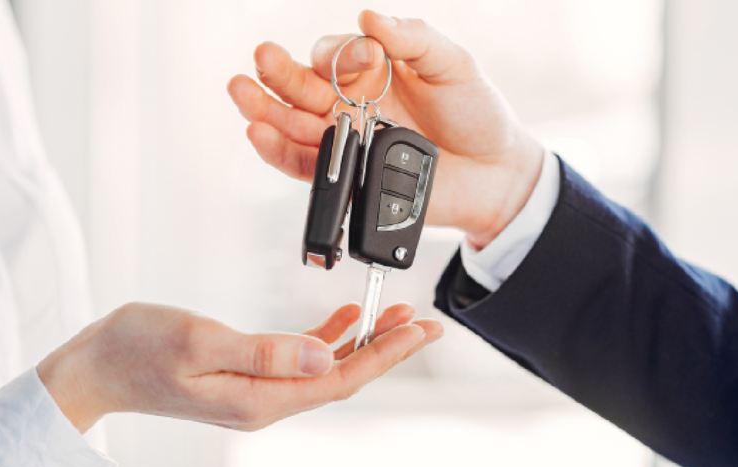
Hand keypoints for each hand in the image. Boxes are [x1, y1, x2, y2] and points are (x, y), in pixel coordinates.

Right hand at [37, 302, 440, 432]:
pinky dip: (328, 338)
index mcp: (259, 398)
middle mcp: (265, 401)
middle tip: (427, 323)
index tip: (421, 330)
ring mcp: (256, 390)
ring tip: (398, 316)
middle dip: (388, 349)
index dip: (385, 355)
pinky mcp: (247, 374)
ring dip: (363, 342)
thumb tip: (325, 357)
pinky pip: (300, 359)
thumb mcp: (200, 341)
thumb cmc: (137, 348)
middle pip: (342, 376)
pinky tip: (345, 321)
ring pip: (326, 368)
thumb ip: (266, 353)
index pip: (339, 379)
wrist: (96, 366)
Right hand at [228, 10, 544, 248]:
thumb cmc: (477, 114)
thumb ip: (413, 39)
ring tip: (241, 94)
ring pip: (293, 125)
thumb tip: (368, 17)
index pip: (334, 55)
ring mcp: (346, 142)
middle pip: (300, 87)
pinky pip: (305, 166)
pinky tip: (260, 134)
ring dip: (264, 110)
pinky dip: (279, 152)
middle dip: (278, 74)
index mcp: (370, 72)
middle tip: (261, 60)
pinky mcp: (346, 178)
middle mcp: (350, 104)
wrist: (495, 174)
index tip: (365, 61)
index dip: (337, 55)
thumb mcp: (453, 64)